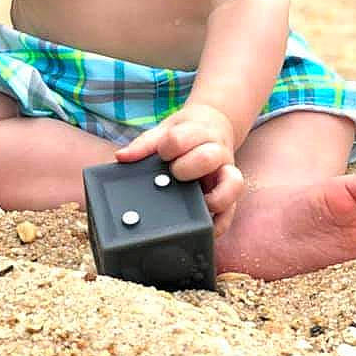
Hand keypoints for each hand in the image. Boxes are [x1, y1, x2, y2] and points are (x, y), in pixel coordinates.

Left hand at [115, 103, 244, 235]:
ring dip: (216, 197)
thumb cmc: (186, 133)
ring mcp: (226, 173)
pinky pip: (231, 212)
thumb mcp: (165, 131)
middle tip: (174, 173)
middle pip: (209, 157)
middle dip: (188, 167)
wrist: (213, 125)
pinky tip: (206, 230)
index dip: (170, 146)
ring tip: (198, 203)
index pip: (185, 137)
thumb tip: (121, 157)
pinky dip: (220, 223)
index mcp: (200, 133)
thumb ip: (144, 144)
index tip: (162, 152)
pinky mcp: (229, 195)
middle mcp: (217, 152)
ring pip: (234, 183)